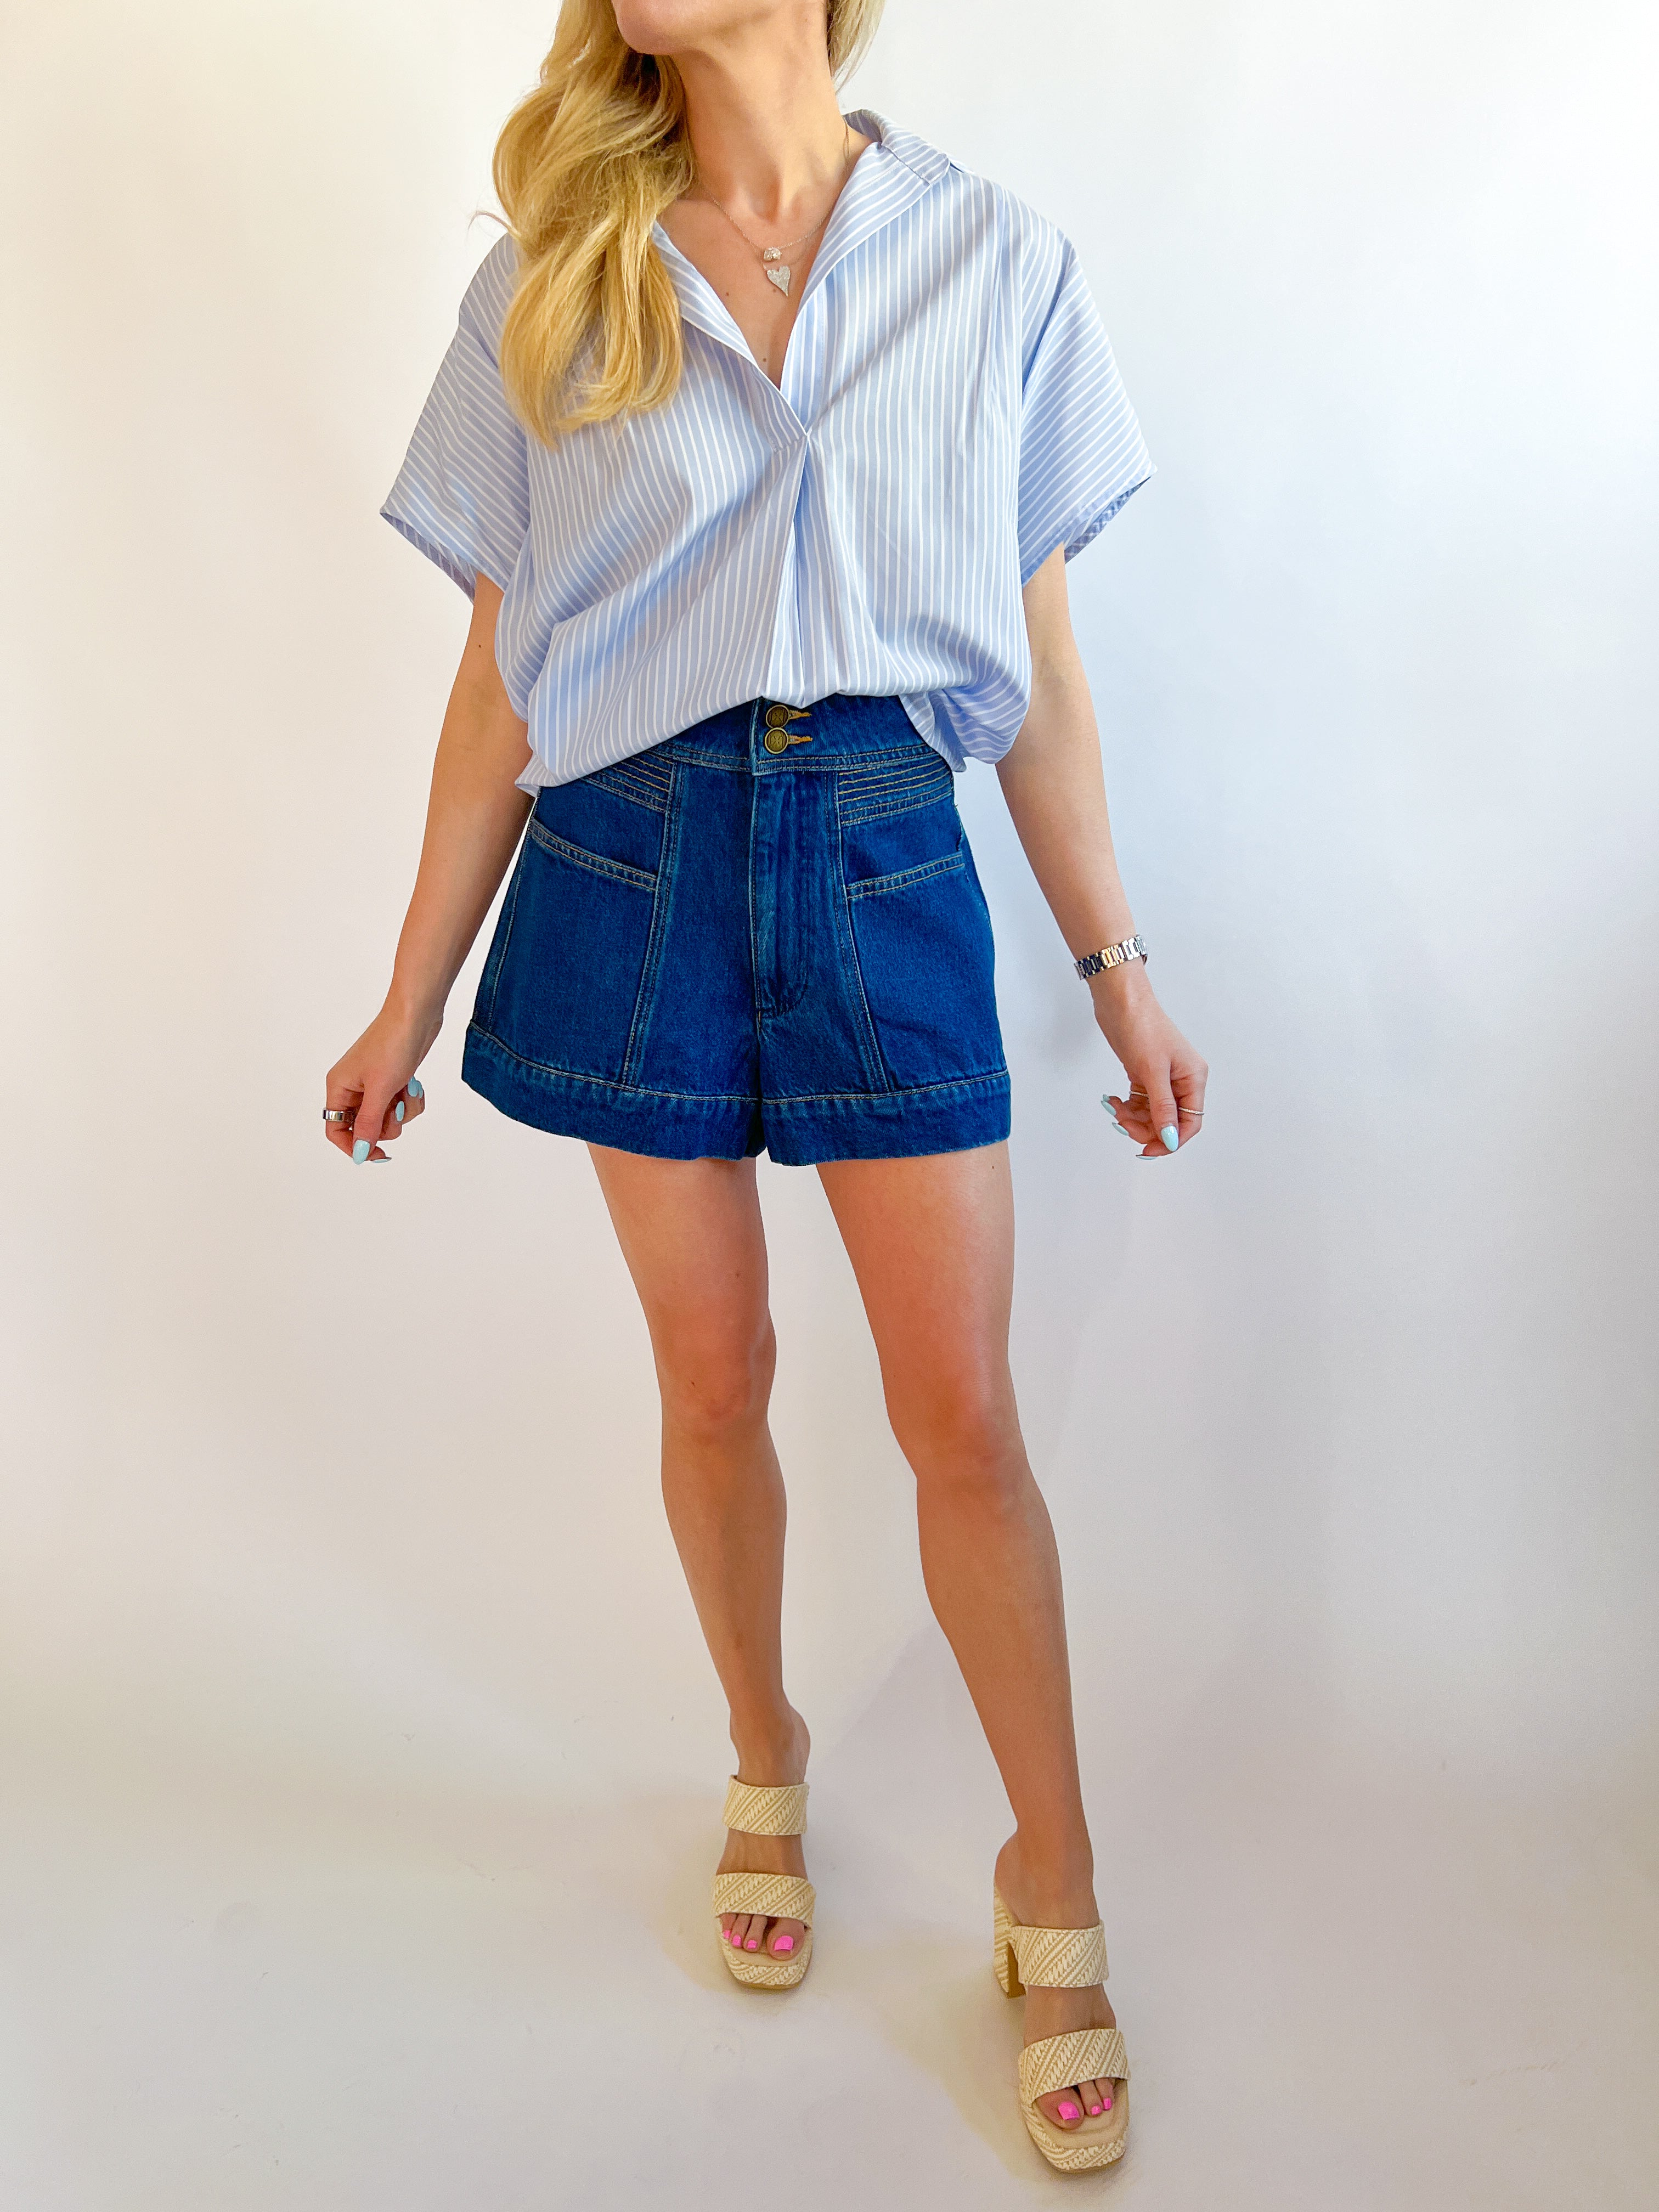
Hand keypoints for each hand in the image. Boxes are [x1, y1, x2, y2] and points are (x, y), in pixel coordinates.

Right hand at [324, 998, 441, 1163]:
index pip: (336, 1129)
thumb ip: (368, 1124)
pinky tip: (413, 1084)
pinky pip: (401, 1106)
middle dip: (386, 1123)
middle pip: (365, 1127)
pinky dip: (410, 1100)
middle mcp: (352, 1088)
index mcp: (338, 1087)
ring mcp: (374, 1085)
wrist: (416, 1016)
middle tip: (395, 1107)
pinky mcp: (393, 1081)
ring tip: (406, 1089)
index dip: (354, 1145)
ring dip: (402, 1110)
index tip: (377, 1154)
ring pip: (387, 1119)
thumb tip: (360, 1153)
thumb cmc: (392, 1045)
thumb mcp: (380, 1091)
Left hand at [1091, 964, 1206, 1158]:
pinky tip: (1113, 1100)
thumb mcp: (1153, 1071)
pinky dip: (1126, 1107)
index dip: (1171, 1140)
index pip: (1190, 1123)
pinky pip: (1139, 1103)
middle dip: (1146, 1129)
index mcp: (1193, 1079)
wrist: (1120, 1002)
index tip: (1149, 1150)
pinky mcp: (1144, 1075)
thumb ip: (1162, 1108)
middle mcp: (1181, 1081)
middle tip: (1124, 1124)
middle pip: (1169, 1122)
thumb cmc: (1142, 1026)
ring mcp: (1162, 1079)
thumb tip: (1170, 1139)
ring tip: (1116, 1109)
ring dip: (1132, 1119)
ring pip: (1152, 1115)